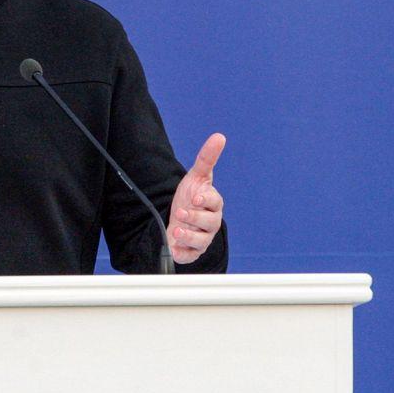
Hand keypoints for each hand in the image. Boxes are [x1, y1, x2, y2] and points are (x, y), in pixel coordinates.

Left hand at [167, 133, 225, 263]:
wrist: (178, 217)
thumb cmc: (191, 196)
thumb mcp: (196, 176)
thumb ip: (207, 158)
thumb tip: (219, 136)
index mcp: (213, 204)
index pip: (215, 202)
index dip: (206, 200)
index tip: (195, 197)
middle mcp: (210, 222)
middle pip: (210, 223)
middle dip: (195, 218)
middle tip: (181, 212)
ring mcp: (202, 237)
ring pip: (201, 240)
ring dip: (188, 235)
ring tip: (175, 230)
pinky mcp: (192, 251)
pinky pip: (190, 255)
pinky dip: (183, 253)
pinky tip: (174, 248)